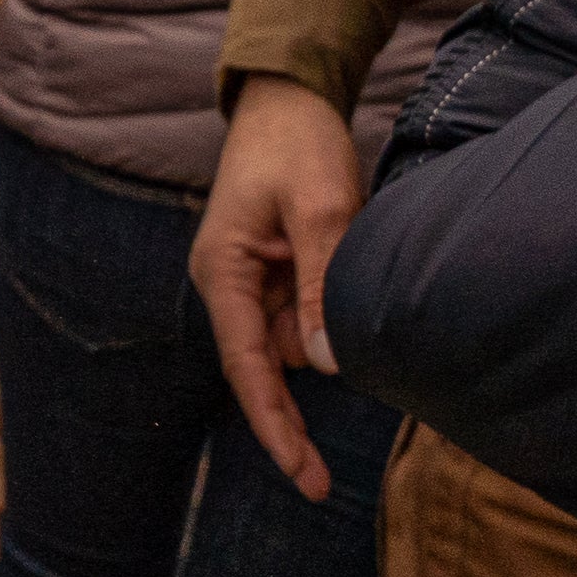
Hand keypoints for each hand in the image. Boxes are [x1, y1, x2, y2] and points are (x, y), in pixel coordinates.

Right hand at [192, 76, 364, 499]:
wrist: (289, 99)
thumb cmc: (297, 146)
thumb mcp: (320, 209)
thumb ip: (322, 285)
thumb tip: (329, 365)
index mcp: (223, 272)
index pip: (248, 368)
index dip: (276, 427)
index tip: (306, 477)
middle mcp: (230, 285)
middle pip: (271, 364)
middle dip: (309, 383)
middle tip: (326, 469)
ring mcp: (254, 282)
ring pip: (297, 342)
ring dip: (330, 332)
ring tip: (353, 269)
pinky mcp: (279, 274)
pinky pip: (308, 317)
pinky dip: (334, 314)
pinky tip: (353, 278)